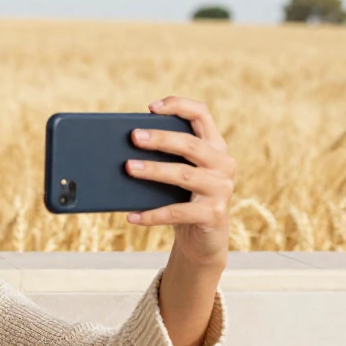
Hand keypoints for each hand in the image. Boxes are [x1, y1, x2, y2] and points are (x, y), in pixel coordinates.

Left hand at [124, 96, 236, 267]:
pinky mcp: (213, 214)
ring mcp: (221, 189)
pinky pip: (177, 212)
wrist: (203, 240)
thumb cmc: (183, 199)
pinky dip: (152, 215)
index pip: (202, 114)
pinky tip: (132, 216)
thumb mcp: (177, 174)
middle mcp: (223, 164)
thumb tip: (122, 149)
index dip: (179, 106)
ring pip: (184, 175)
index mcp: (214, 146)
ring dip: (154, 170)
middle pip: (190, 144)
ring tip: (128, 168)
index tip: (151, 108)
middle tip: (134, 137)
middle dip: (161, 139)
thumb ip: (164, 158)